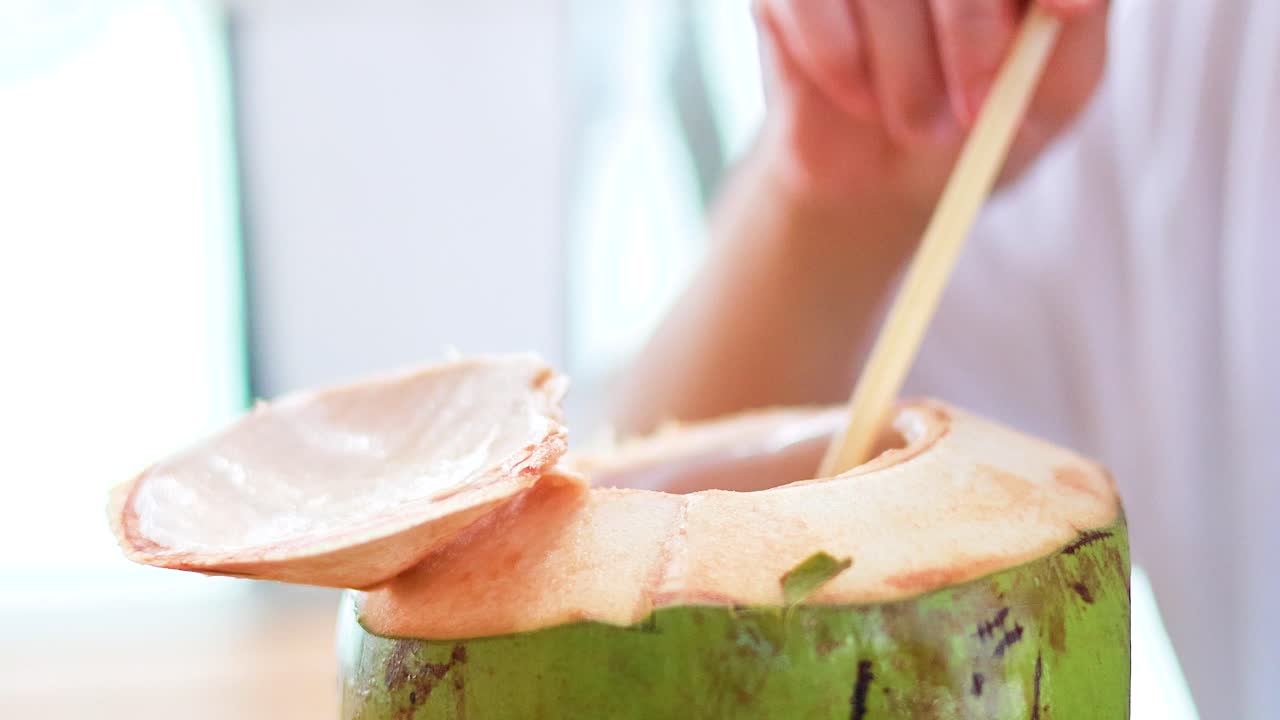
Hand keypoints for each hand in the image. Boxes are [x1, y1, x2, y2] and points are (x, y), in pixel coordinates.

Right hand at [753, 0, 1107, 234]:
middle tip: (974, 107)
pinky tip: (859, 99)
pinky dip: (839, 58)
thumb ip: (1074, 29)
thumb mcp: (1051, 90)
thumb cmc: (975, 124)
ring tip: (916, 126)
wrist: (879, 178)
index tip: (1069, 13)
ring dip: (904, 65)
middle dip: (969, 27)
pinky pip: (808, 0)